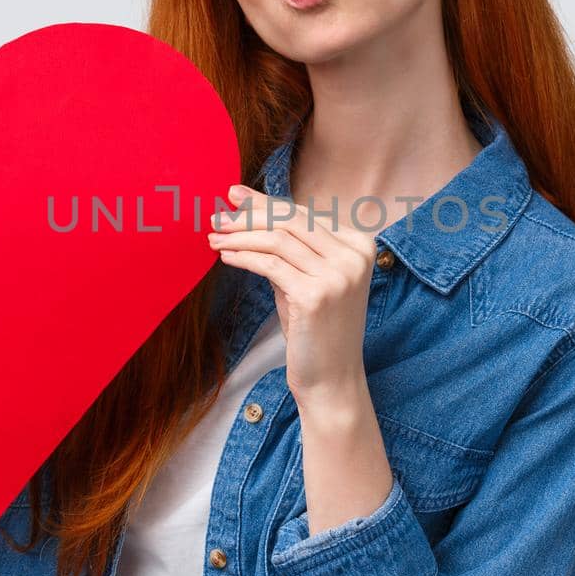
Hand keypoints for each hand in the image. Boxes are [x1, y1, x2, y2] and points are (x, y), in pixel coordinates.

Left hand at [208, 183, 375, 401]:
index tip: (235, 196)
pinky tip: (226, 257)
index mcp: (360, 245)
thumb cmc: (315, 329)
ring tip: (214, 237)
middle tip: (217, 214)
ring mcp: (338, 275)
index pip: (303, 214)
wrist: (331, 379)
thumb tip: (248, 208)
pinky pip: (270, 264)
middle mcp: (354, 256)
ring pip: (277, 239)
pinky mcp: (316, 295)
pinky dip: (243, 256)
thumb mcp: (307, 278)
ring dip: (240, 235)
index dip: (265, 202)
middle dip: (248, 215)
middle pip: (290, 221)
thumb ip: (289, 246)